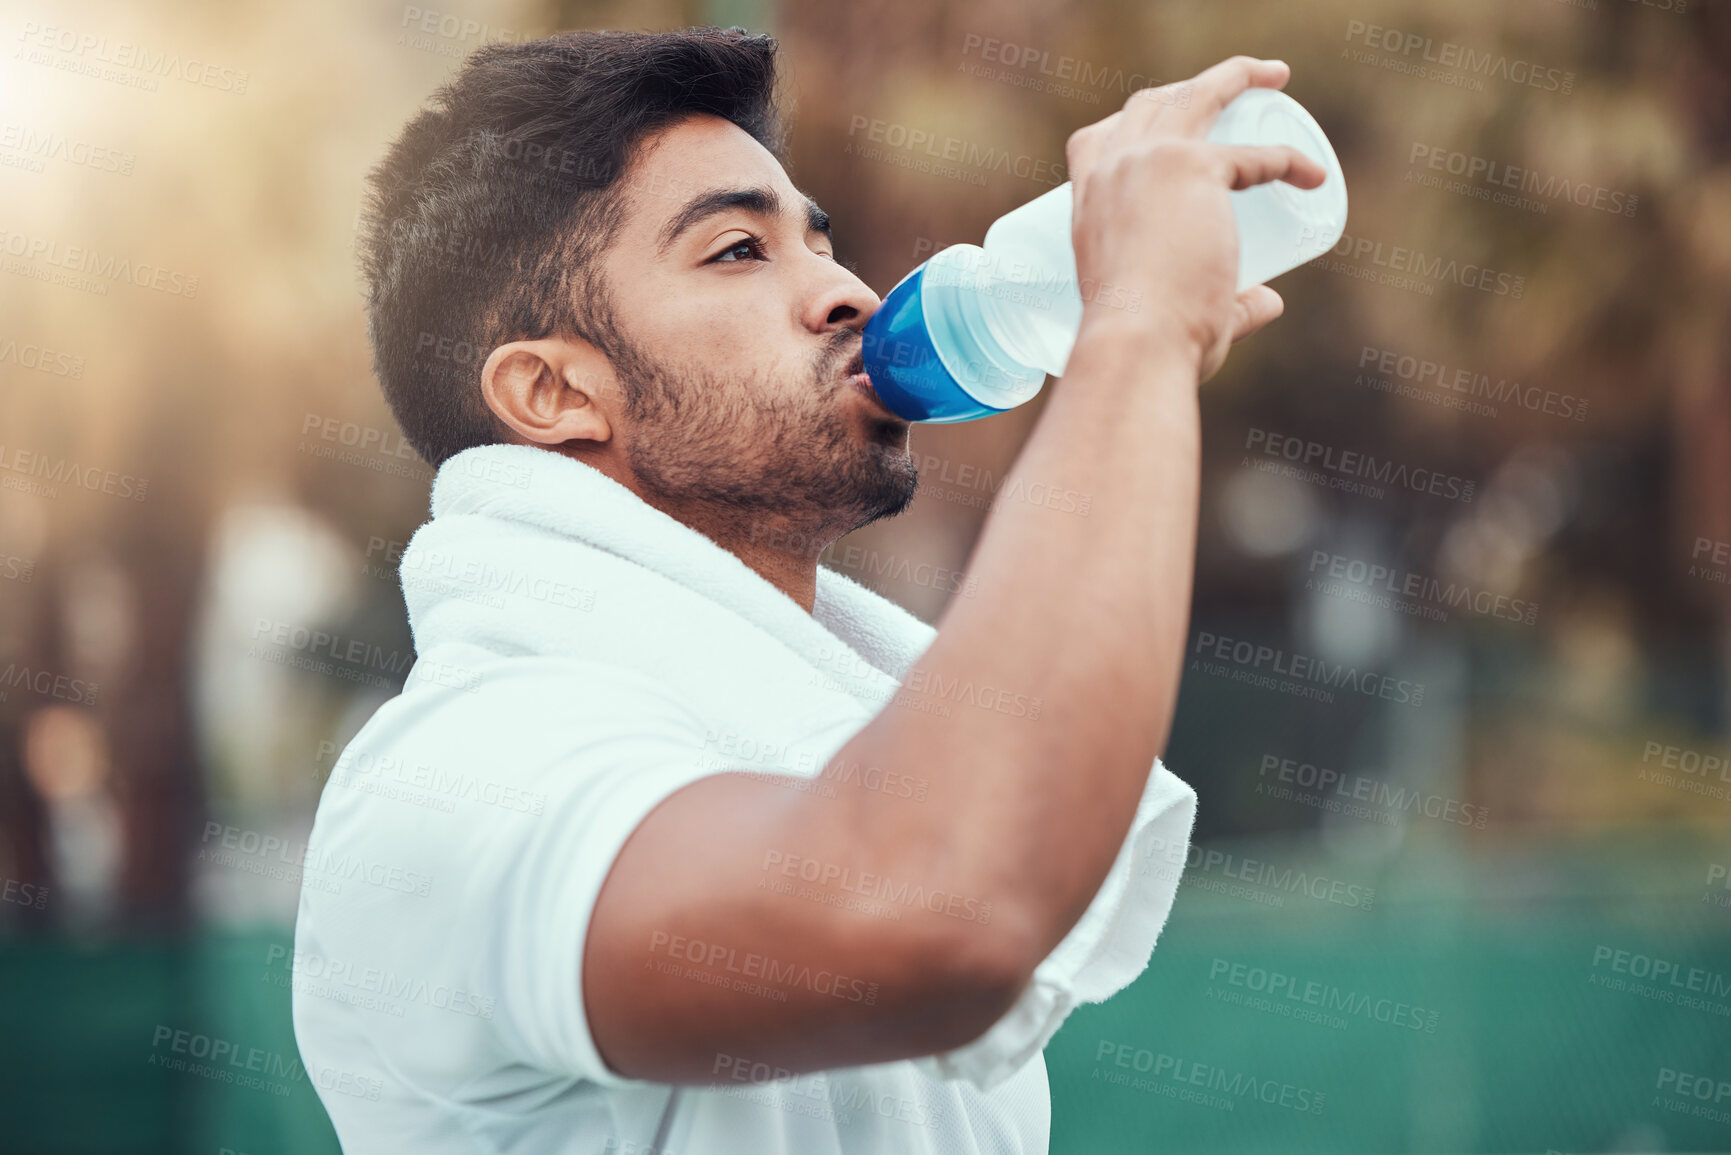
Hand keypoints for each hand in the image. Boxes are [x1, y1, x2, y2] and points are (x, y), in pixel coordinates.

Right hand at [1065, 57, 1326, 382]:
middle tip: (1232, 93)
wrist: (1136, 343)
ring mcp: (1150, 162)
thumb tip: (1270, 301)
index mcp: (1086, 205)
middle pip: (1150, 103)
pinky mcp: (1194, 168)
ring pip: (1197, 95)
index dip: (1132, 128)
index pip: (1096, 141)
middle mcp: (1110, 171)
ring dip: (1238, 76)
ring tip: (1275, 77)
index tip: (1168, 136)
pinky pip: (1255, 155)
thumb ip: (1227, 307)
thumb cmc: (1143, 344)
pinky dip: (1288, 162)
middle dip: (1191, 87)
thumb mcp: (1169, 313)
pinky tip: (1310, 175)